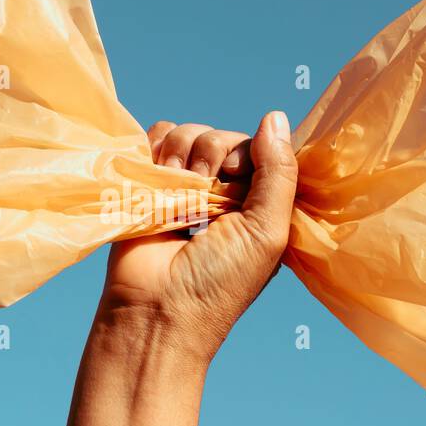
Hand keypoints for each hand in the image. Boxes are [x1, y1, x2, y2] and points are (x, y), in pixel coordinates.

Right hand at [99, 111, 298, 357]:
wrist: (154, 310)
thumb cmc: (218, 282)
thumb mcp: (267, 232)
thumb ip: (279, 173)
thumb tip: (275, 116)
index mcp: (257, 202)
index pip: (260, 147)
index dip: (248, 153)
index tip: (236, 180)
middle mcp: (222, 190)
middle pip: (222, 135)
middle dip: (211, 158)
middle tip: (203, 200)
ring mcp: (183, 184)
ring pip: (188, 133)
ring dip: (181, 159)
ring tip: (176, 200)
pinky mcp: (146, 182)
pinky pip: (157, 137)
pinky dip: (156, 152)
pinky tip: (156, 185)